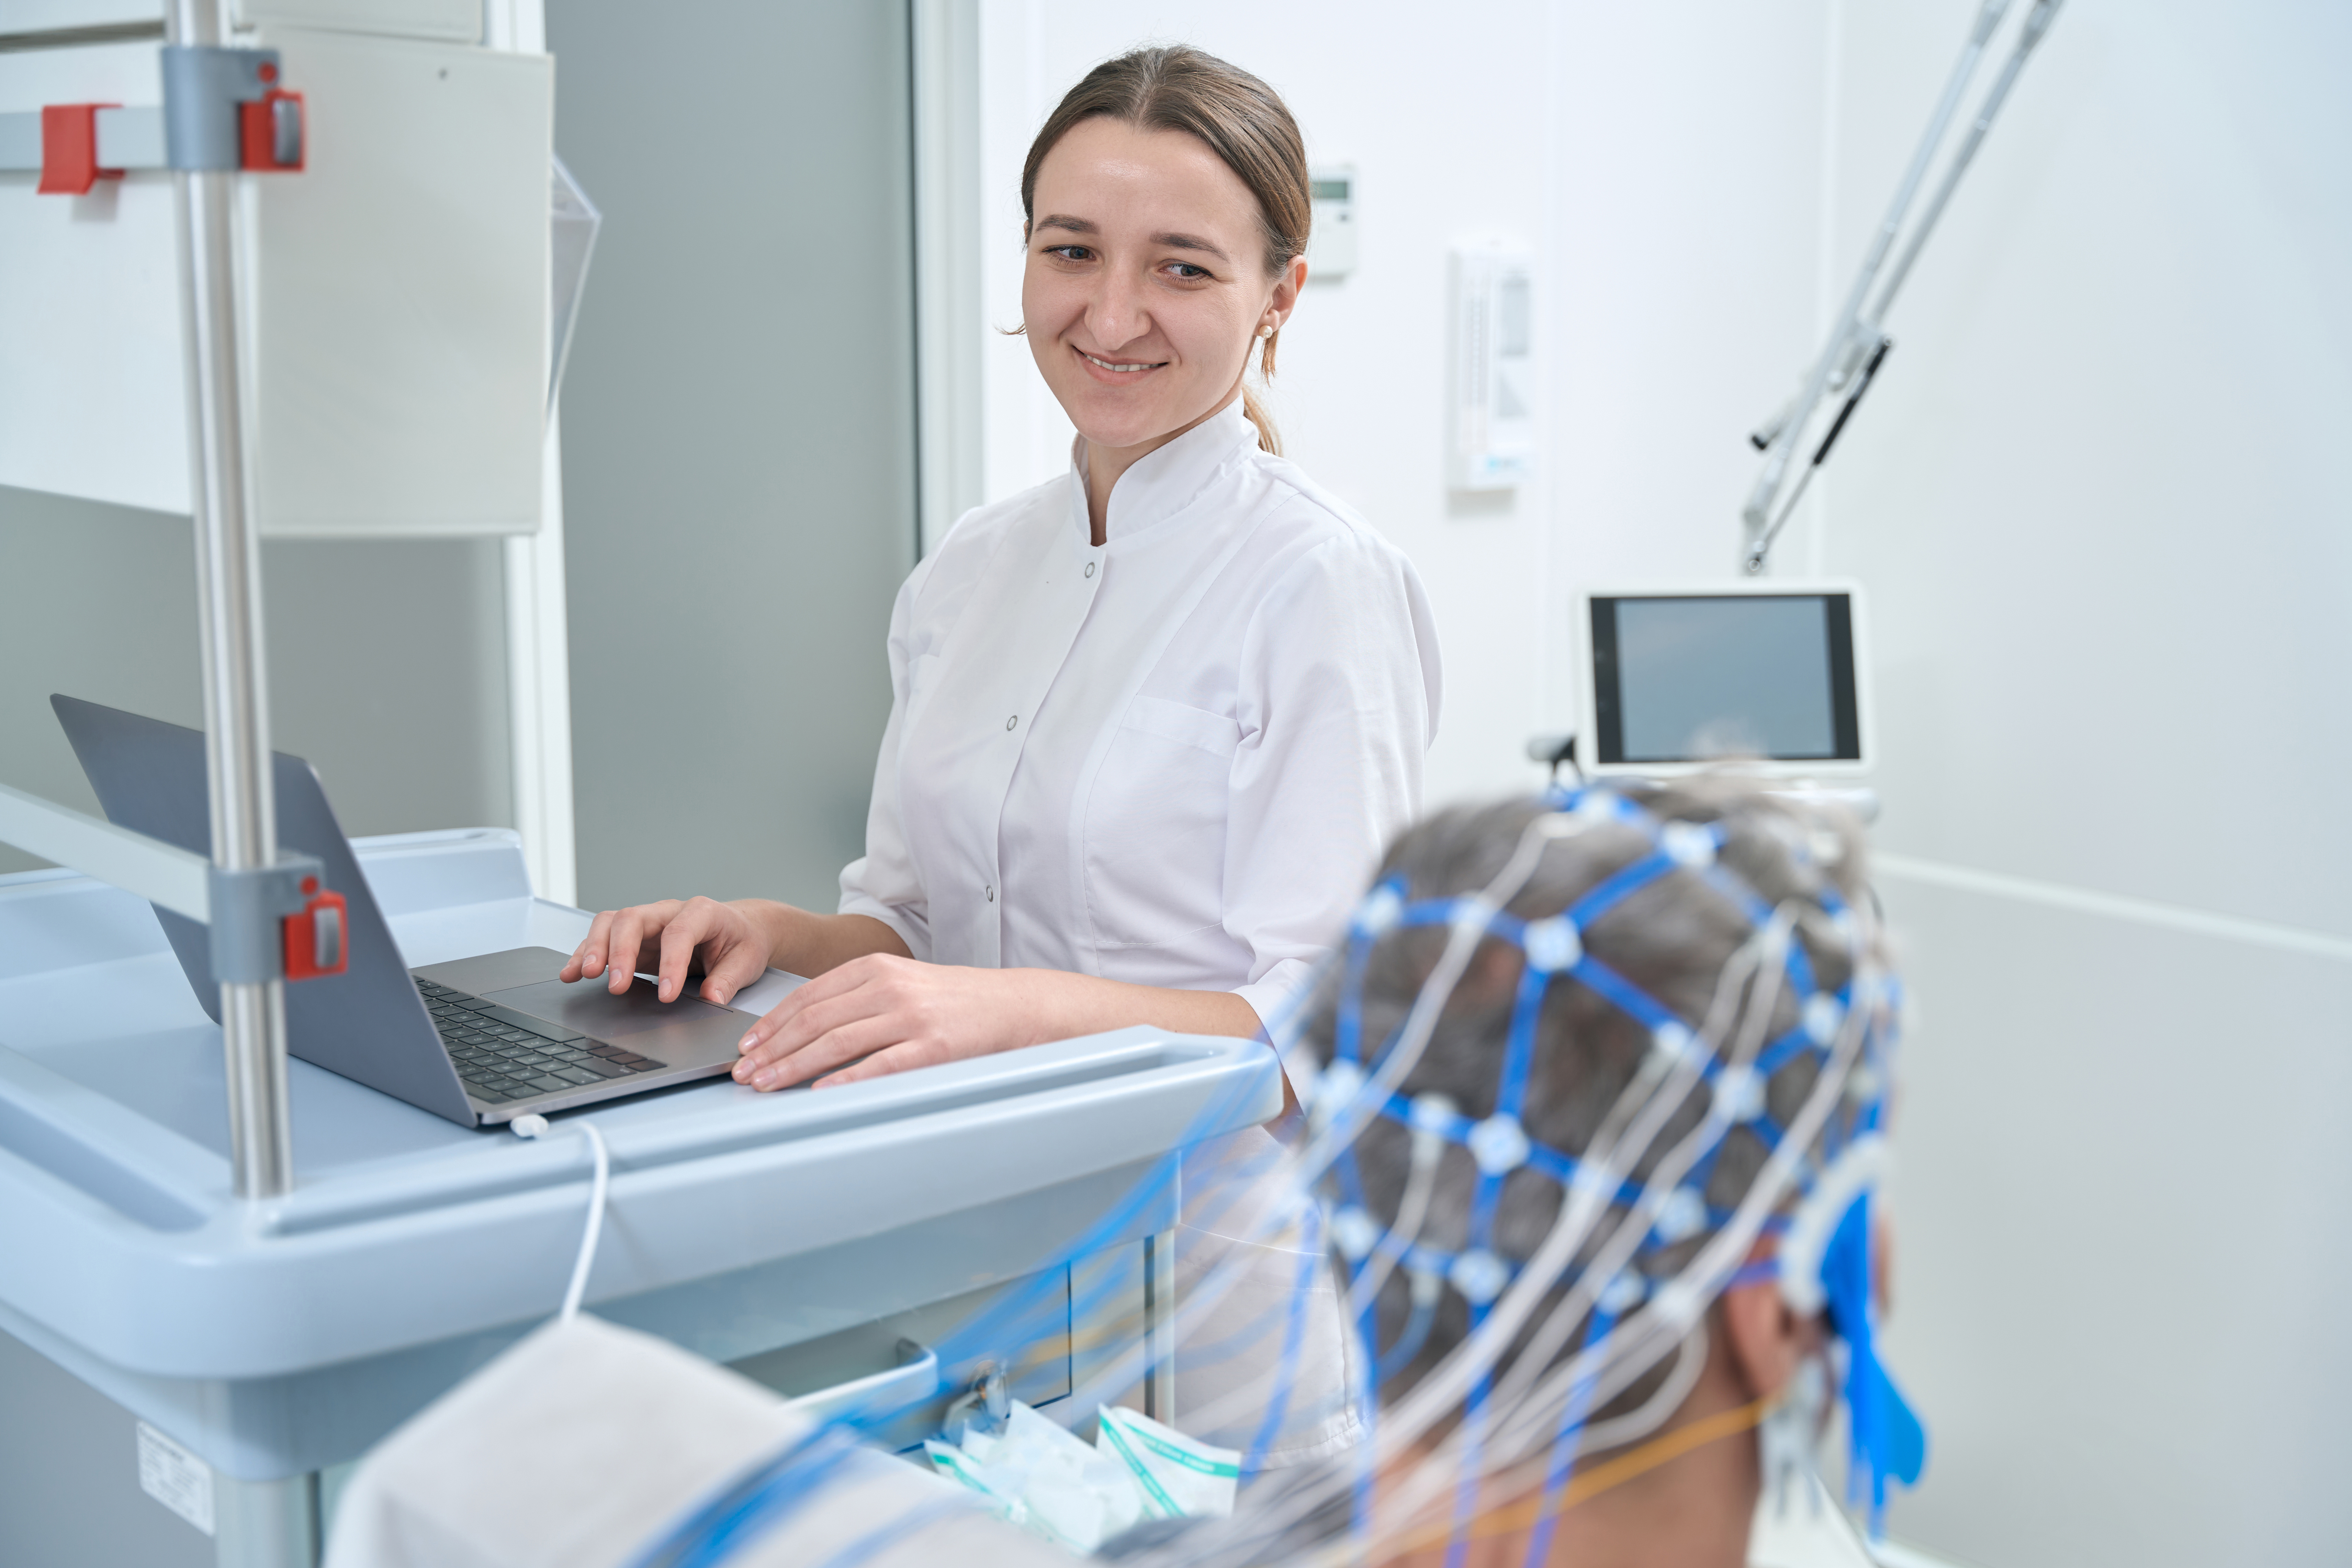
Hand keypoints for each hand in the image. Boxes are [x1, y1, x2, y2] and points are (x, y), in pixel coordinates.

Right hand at [560, 896, 774, 1005]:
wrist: (739, 930)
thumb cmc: (741, 943)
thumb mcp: (746, 961)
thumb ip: (729, 979)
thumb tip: (711, 998)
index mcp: (702, 912)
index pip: (679, 932)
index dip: (670, 962)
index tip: (666, 995)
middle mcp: (668, 912)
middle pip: (633, 919)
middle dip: (620, 951)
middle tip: (615, 985)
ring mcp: (647, 923)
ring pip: (610, 923)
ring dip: (594, 949)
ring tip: (583, 975)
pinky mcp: (633, 938)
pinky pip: (603, 939)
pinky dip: (584, 954)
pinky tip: (571, 973)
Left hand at [733, 955, 1037, 1089]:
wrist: (1012, 1005)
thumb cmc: (953, 1000)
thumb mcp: (900, 983)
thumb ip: (856, 999)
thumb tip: (803, 1030)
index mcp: (875, 968)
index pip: (808, 996)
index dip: (771, 1023)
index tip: (747, 1045)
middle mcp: (889, 988)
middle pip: (815, 1020)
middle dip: (772, 1049)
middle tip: (743, 1072)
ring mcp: (911, 1016)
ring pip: (837, 1042)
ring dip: (794, 1066)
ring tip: (766, 1084)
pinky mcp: (932, 1046)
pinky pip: (880, 1065)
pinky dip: (846, 1079)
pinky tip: (821, 1091)